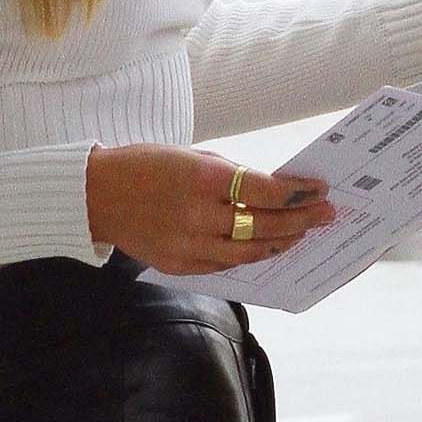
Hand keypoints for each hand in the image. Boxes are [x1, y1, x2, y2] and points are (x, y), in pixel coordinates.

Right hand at [85, 145, 335, 273]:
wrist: (97, 195)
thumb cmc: (145, 166)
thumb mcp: (191, 156)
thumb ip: (231, 175)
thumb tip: (273, 190)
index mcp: (202, 179)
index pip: (265, 191)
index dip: (297, 193)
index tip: (319, 190)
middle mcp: (197, 216)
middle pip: (264, 225)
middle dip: (300, 220)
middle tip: (324, 215)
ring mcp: (188, 245)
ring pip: (249, 252)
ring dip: (280, 243)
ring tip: (300, 234)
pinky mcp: (179, 265)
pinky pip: (225, 264)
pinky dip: (248, 255)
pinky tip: (265, 246)